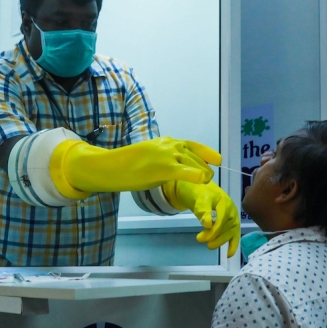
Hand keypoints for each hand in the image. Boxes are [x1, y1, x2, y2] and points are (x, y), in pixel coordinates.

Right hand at [58, 137, 219, 193]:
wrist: (110, 166)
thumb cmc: (128, 165)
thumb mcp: (152, 156)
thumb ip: (167, 159)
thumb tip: (181, 167)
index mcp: (167, 142)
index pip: (195, 146)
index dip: (208, 155)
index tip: (217, 161)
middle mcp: (170, 145)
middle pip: (198, 160)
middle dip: (205, 172)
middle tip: (206, 182)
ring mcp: (167, 156)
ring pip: (197, 167)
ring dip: (203, 177)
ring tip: (202, 185)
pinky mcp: (164, 168)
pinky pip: (188, 173)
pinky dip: (198, 177)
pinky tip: (202, 182)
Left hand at [163, 180, 239, 255]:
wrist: (200, 190)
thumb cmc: (199, 192)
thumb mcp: (199, 198)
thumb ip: (203, 210)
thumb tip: (208, 224)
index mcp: (225, 203)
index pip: (222, 220)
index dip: (213, 231)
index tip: (201, 237)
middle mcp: (232, 211)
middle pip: (226, 227)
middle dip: (214, 236)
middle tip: (200, 239)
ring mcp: (233, 218)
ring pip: (230, 233)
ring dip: (220, 241)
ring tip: (208, 245)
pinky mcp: (231, 224)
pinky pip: (234, 235)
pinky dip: (233, 245)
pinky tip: (229, 254)